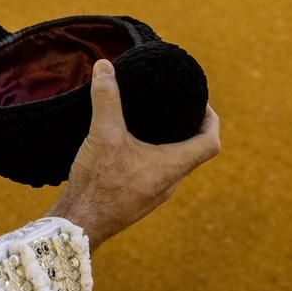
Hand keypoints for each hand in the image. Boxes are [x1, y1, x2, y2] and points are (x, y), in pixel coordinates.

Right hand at [47, 59, 220, 248]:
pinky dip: (152, 155)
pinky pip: (156, 173)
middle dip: (189, 127)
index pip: (210, 143)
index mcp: (173, 167)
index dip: (211, 120)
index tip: (200, 101)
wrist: (80, 224)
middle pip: (194, 152)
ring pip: (174, 164)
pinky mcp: (138, 199)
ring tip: (154, 120)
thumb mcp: (103, 134)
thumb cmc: (98, 184)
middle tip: (175, 104)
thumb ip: (107, 99)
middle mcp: (170, 182)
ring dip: (171, 142)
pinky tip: (130, 145)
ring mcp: (154, 193)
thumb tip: (105, 66)